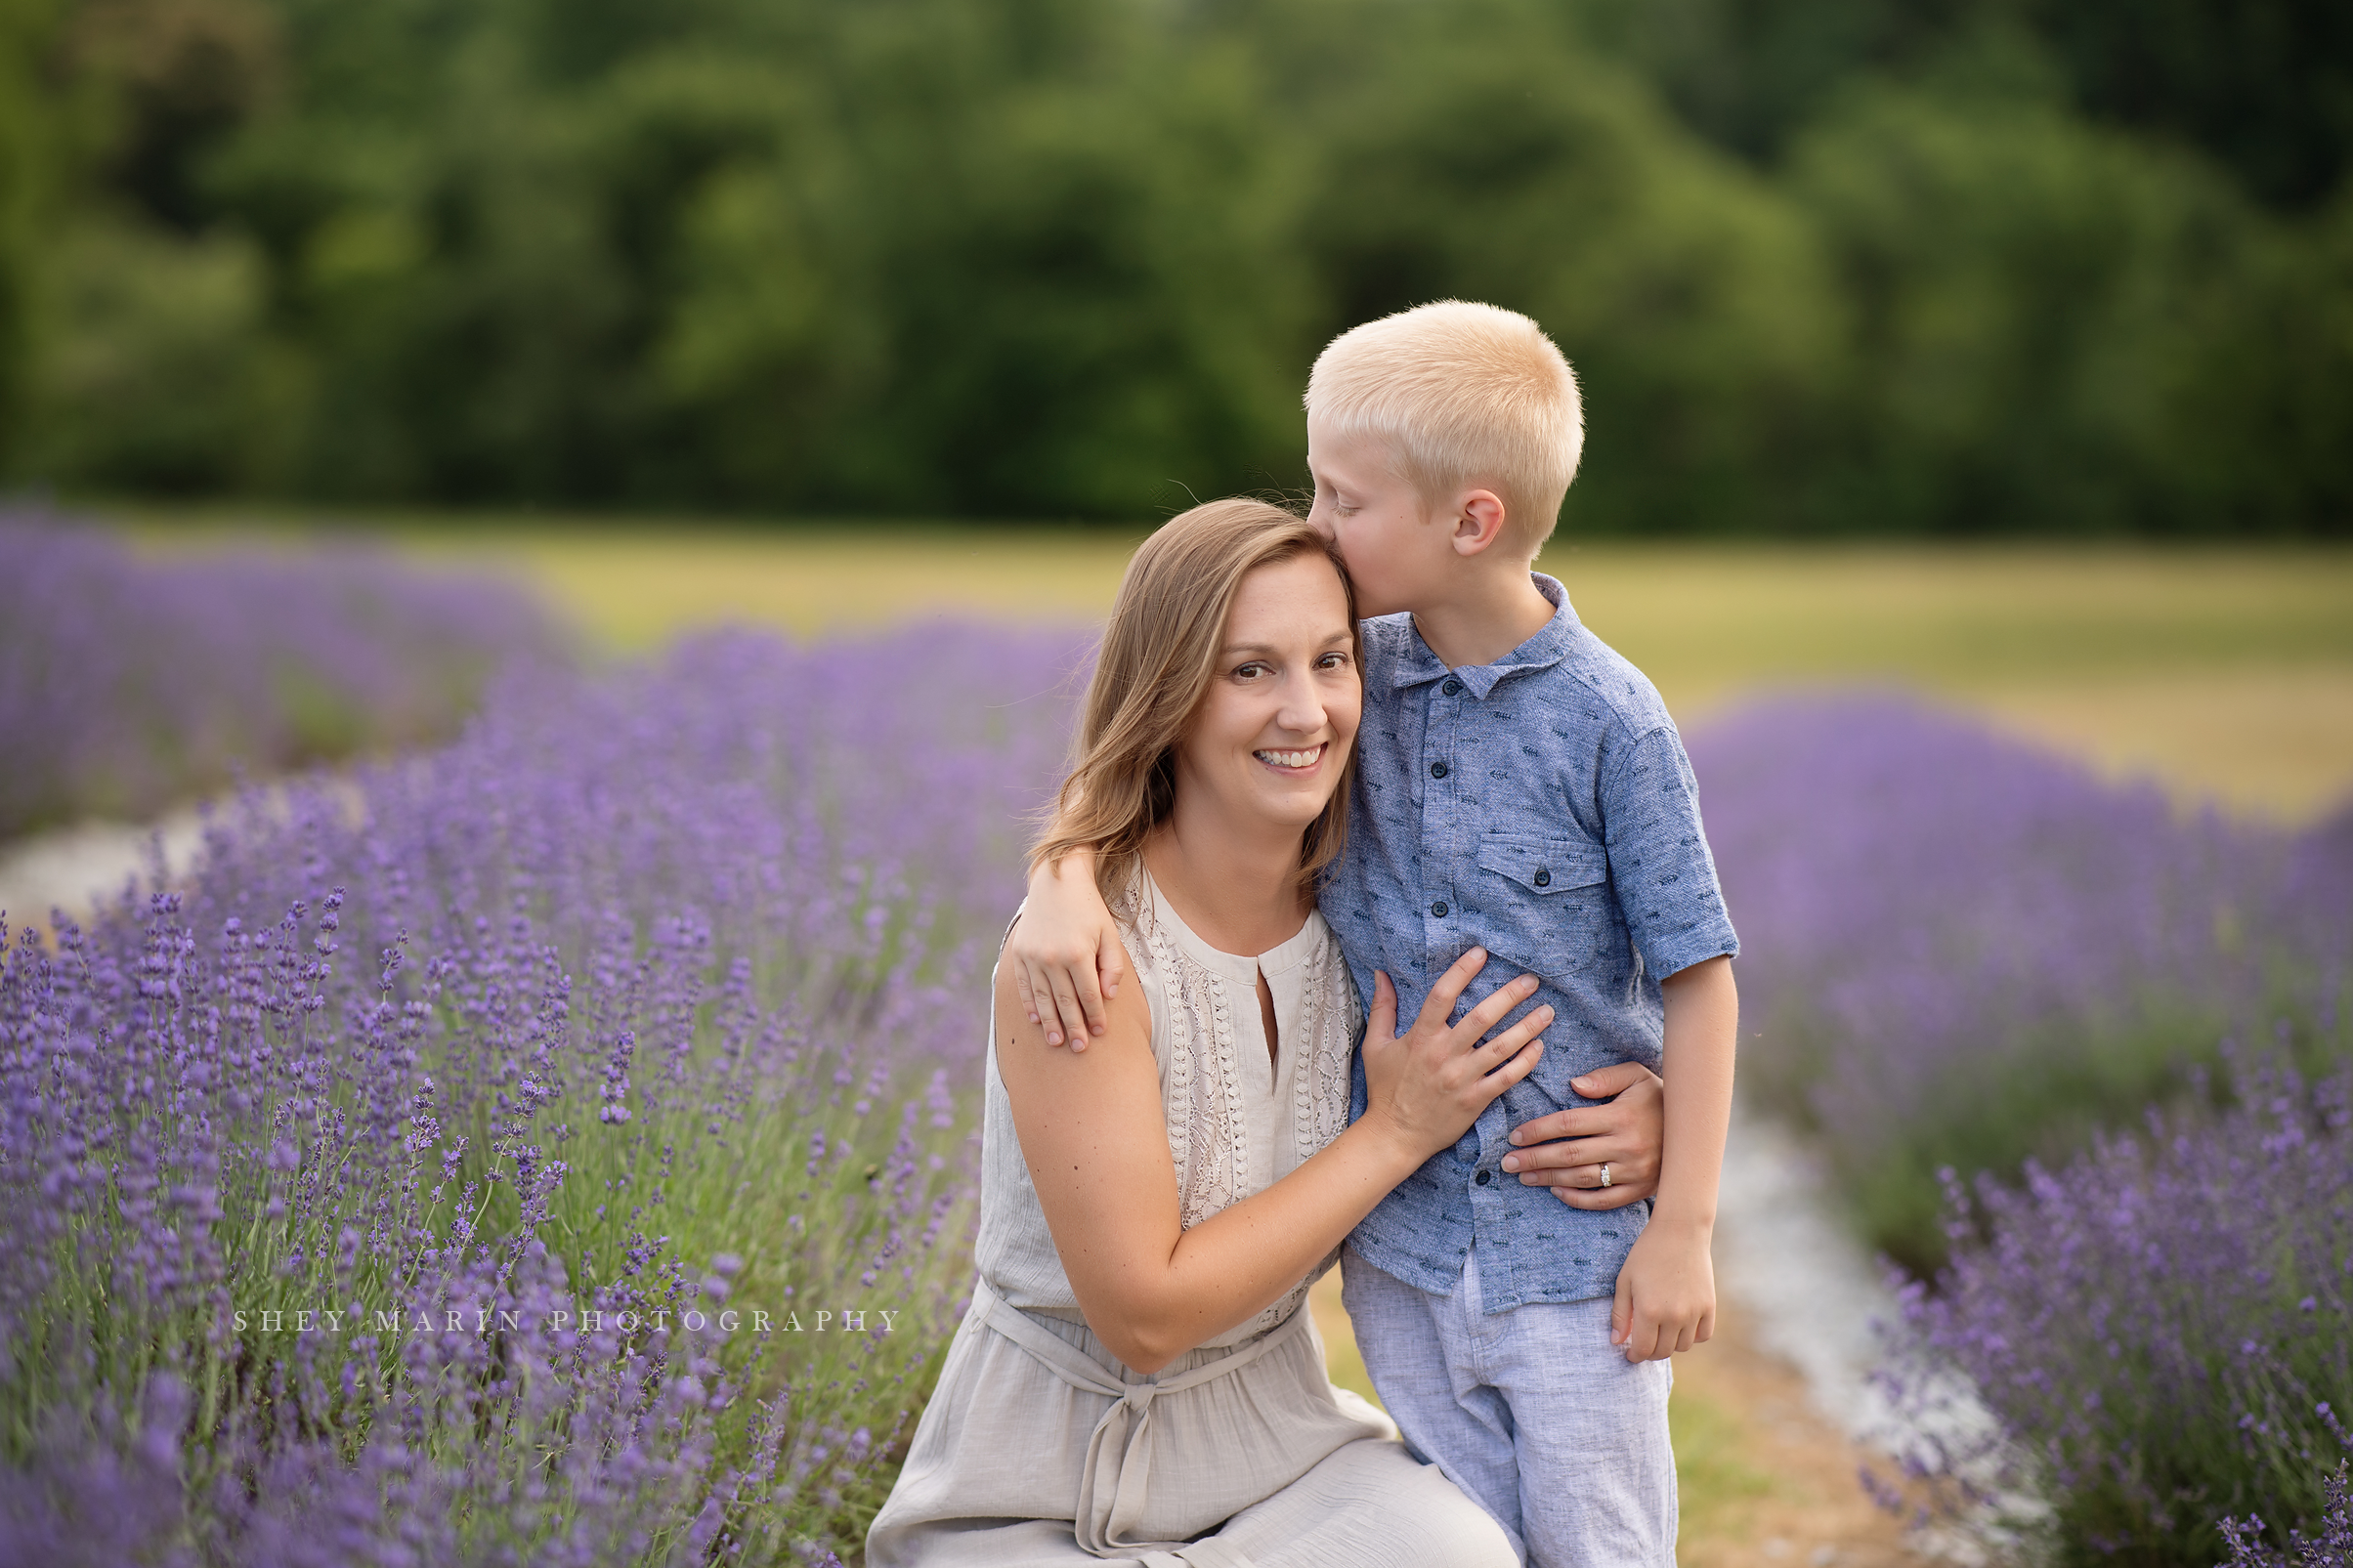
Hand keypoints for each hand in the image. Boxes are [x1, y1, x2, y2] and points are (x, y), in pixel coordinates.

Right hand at [1007, 860, 1126, 1050]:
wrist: (1056, 881)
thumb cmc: (1089, 909)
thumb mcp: (1109, 934)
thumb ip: (1112, 967)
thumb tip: (1108, 997)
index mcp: (1078, 953)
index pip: (1088, 994)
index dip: (1095, 1016)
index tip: (1100, 1032)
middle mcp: (1052, 958)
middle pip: (1065, 1002)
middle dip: (1074, 1027)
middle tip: (1080, 1048)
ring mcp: (1033, 957)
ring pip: (1043, 999)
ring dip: (1051, 1023)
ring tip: (1057, 1042)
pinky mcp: (1020, 954)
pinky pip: (1026, 986)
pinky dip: (1031, 1005)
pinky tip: (1037, 1020)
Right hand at [1360, 950, 1549, 1162]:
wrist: (1395, 1135)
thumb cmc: (1385, 1089)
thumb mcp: (1376, 1046)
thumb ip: (1383, 1008)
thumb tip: (1381, 974)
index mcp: (1420, 1037)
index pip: (1443, 995)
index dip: (1463, 971)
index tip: (1481, 953)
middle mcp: (1444, 1055)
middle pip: (1482, 1018)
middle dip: (1510, 996)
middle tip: (1531, 980)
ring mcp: (1462, 1079)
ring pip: (1502, 1047)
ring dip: (1527, 1027)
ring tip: (1547, 1011)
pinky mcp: (1475, 1100)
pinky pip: (1507, 1078)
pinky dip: (1526, 1062)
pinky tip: (1539, 1047)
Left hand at [1499, 1061, 1661, 1208]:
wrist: (1697, 1131)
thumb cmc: (1658, 1098)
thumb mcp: (1636, 1076)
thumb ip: (1605, 1077)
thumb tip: (1573, 1084)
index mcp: (1620, 1116)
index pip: (1569, 1124)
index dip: (1539, 1130)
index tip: (1515, 1136)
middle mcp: (1626, 1146)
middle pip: (1570, 1154)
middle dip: (1535, 1158)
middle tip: (1508, 1162)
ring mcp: (1634, 1171)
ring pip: (1583, 1179)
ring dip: (1549, 1179)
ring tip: (1524, 1176)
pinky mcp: (1640, 1190)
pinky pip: (1604, 1200)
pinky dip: (1578, 1199)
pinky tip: (1556, 1192)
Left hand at [1611, 1220, 1714, 1361]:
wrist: (1680, 1231)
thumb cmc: (1646, 1253)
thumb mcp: (1625, 1280)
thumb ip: (1620, 1314)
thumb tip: (1617, 1342)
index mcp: (1648, 1310)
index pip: (1642, 1349)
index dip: (1634, 1355)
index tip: (1630, 1353)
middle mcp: (1673, 1316)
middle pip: (1662, 1352)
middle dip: (1649, 1352)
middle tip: (1643, 1343)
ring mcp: (1694, 1312)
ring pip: (1682, 1347)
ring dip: (1670, 1344)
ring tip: (1660, 1331)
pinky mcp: (1709, 1306)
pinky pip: (1703, 1335)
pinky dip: (1692, 1336)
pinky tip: (1680, 1325)